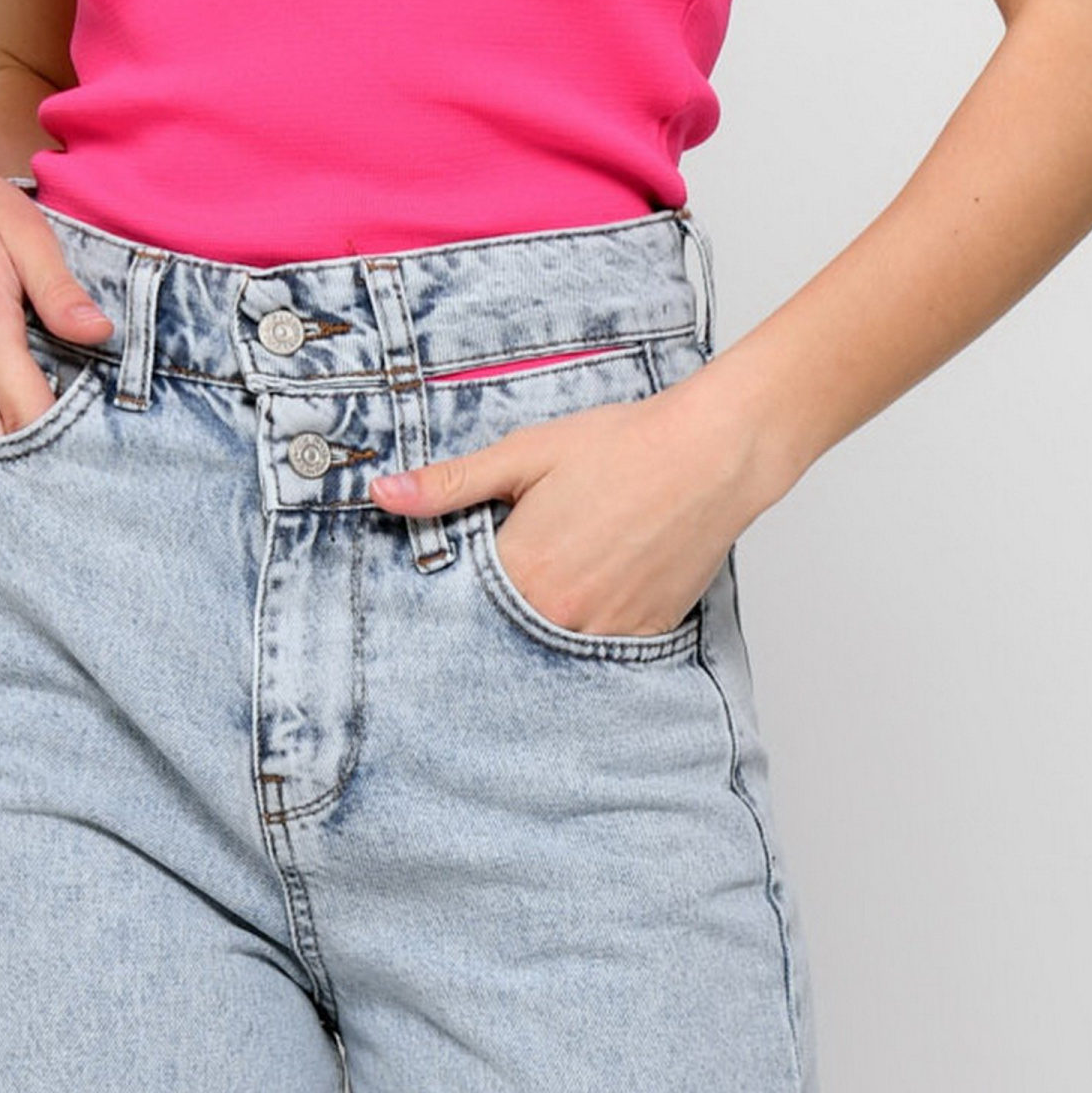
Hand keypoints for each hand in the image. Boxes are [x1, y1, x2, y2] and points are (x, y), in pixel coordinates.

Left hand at [367, 366, 764, 638]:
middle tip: (522, 561)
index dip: (457, 585)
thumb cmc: (620, 446)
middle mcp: (561, 615)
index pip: (461, 603)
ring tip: (564, 566)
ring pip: (552, 641)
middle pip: (505, 628)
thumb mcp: (524, 455)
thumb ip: (451, 484)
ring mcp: (607, 632)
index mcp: (522, 572)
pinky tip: (598, 580)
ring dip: (545, 615)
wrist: (710, 453)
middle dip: (498, 605)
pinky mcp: (646, 635)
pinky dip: (589, 621)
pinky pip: (600, 646)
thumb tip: (381, 495)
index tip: (457, 573)